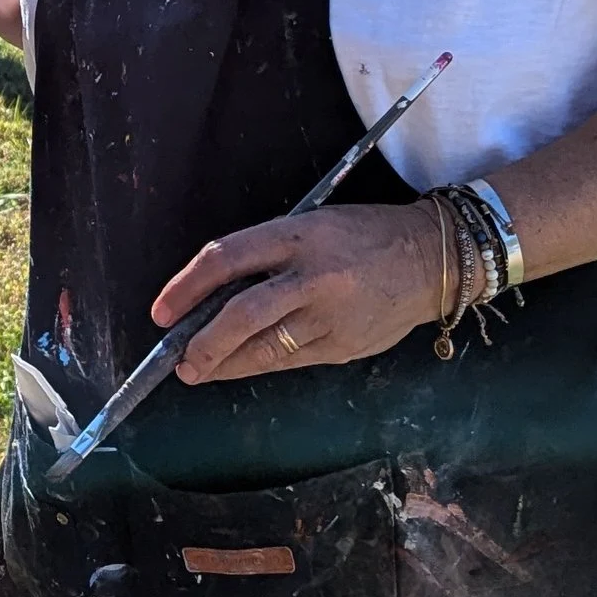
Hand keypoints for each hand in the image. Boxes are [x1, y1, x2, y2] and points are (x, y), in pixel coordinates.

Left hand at [154, 200, 444, 380]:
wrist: (433, 259)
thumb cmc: (363, 237)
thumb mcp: (313, 226)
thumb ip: (267, 256)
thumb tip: (213, 297)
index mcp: (299, 235)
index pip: (227, 258)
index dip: (186, 287)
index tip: (163, 312)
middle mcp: (313, 276)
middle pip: (243, 315)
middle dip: (203, 344)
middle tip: (179, 361)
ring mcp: (331, 316)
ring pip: (264, 348)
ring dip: (224, 364)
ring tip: (200, 370)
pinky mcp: (344, 347)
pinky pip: (290, 361)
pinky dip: (259, 365)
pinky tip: (240, 367)